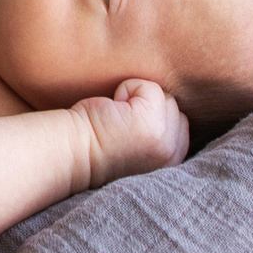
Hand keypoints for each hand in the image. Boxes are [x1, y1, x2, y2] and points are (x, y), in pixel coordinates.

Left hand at [70, 79, 190, 186]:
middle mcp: (172, 156)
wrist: (71, 153)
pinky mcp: (152, 122)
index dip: (156, 117)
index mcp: (171, 164)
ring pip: (165, 97)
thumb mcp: (142, 144)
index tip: (130, 129)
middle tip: (120, 125)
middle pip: (175, 108)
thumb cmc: (98, 144)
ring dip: (137, 99)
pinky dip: (126, 89)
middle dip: (148, 108)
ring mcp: (164, 140)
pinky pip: (149, 87)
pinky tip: (111, 109)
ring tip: (116, 118)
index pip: (182, 125)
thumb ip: (163, 133)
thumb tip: (172, 101)